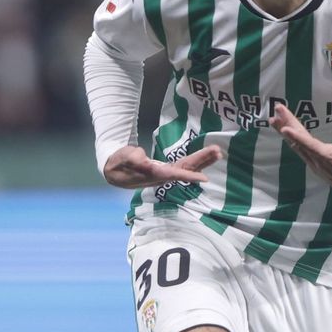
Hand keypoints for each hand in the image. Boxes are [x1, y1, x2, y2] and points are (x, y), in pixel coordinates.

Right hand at [102, 144, 222, 189]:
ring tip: (218, 152)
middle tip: (218, 152)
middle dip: (202, 160)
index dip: (190, 176)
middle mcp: (163, 175)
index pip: (175, 175)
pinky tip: (207, 157)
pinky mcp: (166, 169)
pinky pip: (185, 165)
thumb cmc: (117, 164)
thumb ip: (133, 158)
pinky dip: (196, 160)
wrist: (114, 172)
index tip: (205, 179)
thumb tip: (142, 157)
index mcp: (154, 174)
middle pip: (187, 168)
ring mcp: (166, 172)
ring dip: (203, 160)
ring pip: (188, 166)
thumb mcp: (123, 159)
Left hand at [270, 105, 331, 206]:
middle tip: (277, 110)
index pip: (309, 144)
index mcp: (329, 157)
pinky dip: (294, 141)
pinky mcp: (316, 168)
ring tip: (274, 120)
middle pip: (299, 142)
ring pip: (298, 147)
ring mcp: (315, 166)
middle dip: (287, 124)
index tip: (283, 127)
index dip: (296, 136)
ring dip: (286, 133)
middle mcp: (318, 163)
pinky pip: (301, 152)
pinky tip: (287, 134)